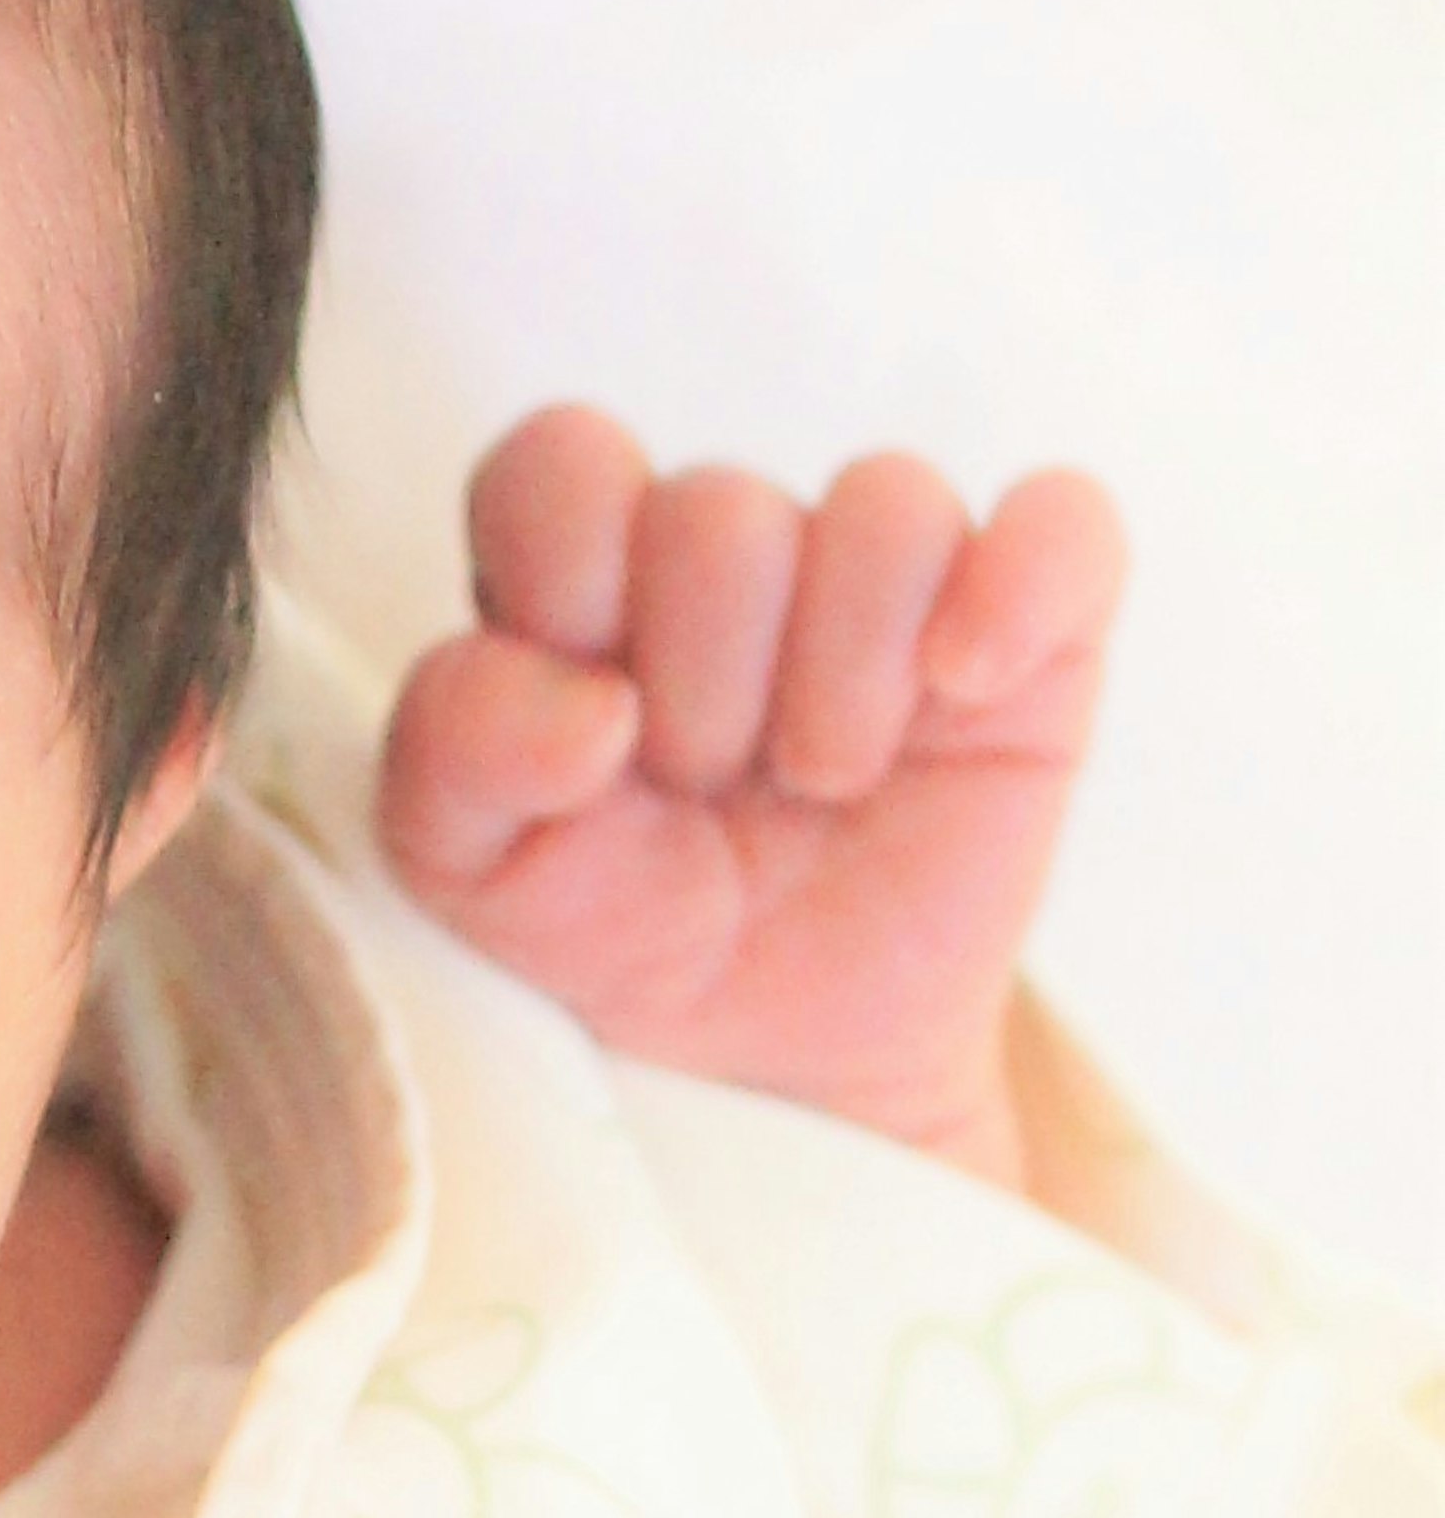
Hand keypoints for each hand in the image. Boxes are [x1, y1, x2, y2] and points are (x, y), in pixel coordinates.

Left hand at [378, 405, 1127, 1184]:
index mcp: (576, 572)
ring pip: (886, 506)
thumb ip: (454, 749)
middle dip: (701, 687)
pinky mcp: (1025, 636)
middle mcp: (725, 552)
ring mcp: (881, 582)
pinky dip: (1021, 586)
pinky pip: (1062, 527)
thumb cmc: (606, 928)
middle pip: (717, 512)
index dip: (568, 580)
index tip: (592, 724)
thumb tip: (586, 701)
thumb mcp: (465, 866)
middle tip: (701, 791)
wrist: (763, 1054)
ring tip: (817, 786)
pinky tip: (965, 684)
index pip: (558, 464)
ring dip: (839, 682)